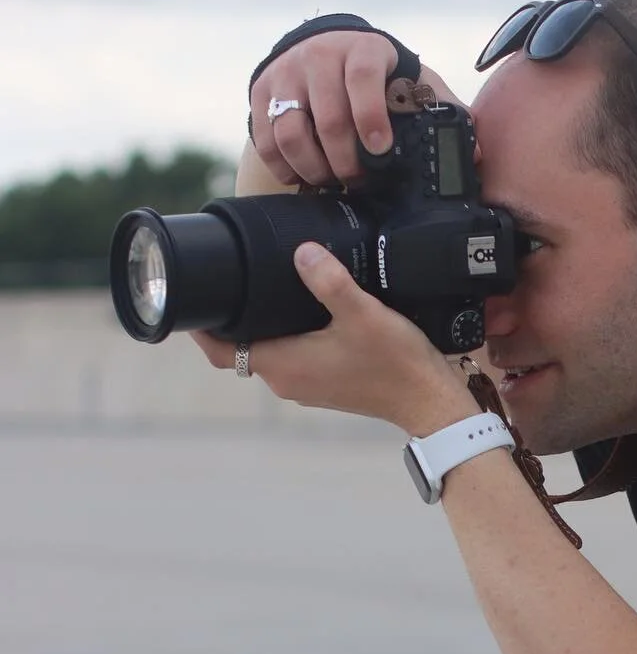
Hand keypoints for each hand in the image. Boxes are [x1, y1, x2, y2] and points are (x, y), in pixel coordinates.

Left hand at [193, 243, 474, 435]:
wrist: (430, 402)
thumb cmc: (398, 364)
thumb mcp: (363, 312)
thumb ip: (328, 279)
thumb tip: (301, 251)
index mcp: (284, 365)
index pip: (221, 350)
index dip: (199, 326)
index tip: (188, 296)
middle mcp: (287, 381)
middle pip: (238, 349)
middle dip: (225, 318)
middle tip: (220, 278)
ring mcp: (305, 385)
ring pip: (263, 350)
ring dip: (254, 325)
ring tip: (252, 287)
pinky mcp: (323, 383)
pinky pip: (287, 356)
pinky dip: (279, 334)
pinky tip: (292, 308)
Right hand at [249, 34, 462, 188]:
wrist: (327, 53)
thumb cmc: (380, 80)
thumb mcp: (414, 85)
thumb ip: (443, 114)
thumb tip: (477, 156)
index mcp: (364, 51)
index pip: (363, 76)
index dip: (370, 116)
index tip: (379, 151)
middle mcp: (321, 55)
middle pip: (327, 119)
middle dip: (346, 163)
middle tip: (359, 183)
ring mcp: (288, 73)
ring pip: (290, 132)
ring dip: (314, 169)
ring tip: (331, 182)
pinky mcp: (262, 91)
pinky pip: (266, 139)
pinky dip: (284, 167)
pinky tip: (304, 177)